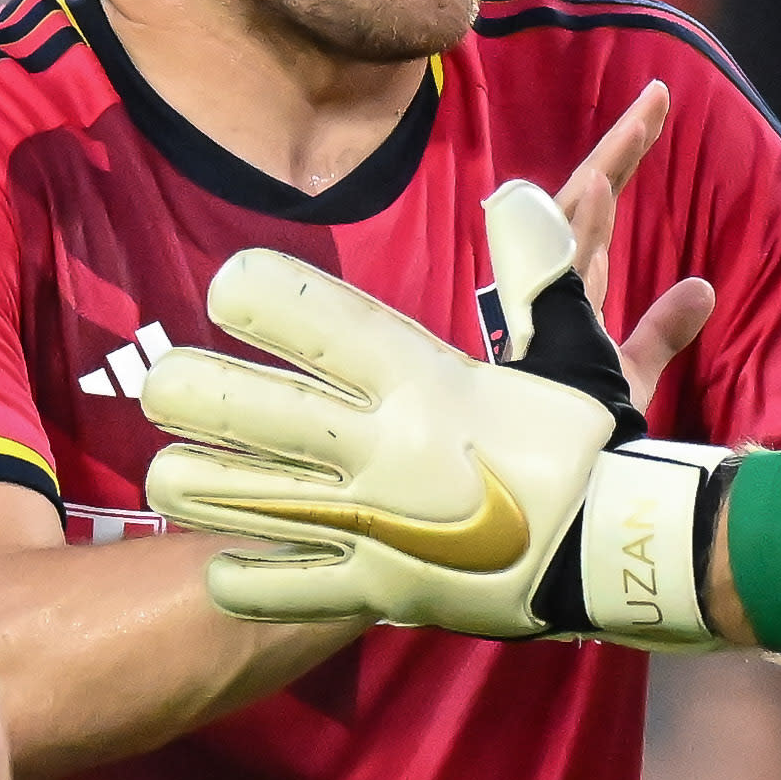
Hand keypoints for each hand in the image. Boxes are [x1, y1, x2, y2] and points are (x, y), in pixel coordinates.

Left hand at [141, 213, 734, 647]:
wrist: (621, 549)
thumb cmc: (585, 439)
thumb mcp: (570, 343)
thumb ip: (537, 263)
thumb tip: (519, 191)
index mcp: (420, 379)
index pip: (316, 320)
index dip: (257, 296)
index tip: (224, 289)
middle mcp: (382, 446)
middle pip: (253, 411)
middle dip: (192, 393)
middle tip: (159, 385)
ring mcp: (374, 523)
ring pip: (247, 503)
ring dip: (193, 485)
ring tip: (163, 474)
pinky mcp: (378, 588)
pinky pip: (287, 588)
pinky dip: (243, 577)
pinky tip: (214, 560)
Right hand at [551, 80, 717, 418]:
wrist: (564, 477)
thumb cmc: (585, 433)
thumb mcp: (634, 372)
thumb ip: (664, 329)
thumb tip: (705, 289)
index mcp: (569, 294)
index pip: (597, 215)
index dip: (621, 165)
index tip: (651, 118)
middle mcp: (551, 286)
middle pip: (583, 198)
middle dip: (620, 148)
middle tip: (657, 98)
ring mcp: (544, 300)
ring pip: (571, 215)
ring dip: (608, 165)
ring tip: (642, 118)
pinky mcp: (543, 321)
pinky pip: (558, 261)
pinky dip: (579, 221)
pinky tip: (601, 181)